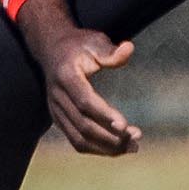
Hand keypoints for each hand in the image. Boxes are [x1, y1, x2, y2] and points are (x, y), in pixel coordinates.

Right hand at [17, 0, 141, 154]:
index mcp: (66, 76)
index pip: (84, 102)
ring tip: (131, 147)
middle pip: (83, 125)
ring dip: (106, 148)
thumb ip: (110, 50)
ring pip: (79, 139)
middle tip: (136, 137)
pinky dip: (97, 149)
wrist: (52, 50)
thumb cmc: (78, 45)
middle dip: (110, 136)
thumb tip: (129, 49)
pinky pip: (76, 141)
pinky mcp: (58, 119)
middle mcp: (58, 97)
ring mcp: (56, 111)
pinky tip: (117, 148)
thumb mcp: (94, 41)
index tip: (126, 126)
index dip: (104, 115)